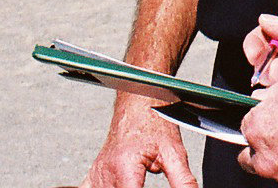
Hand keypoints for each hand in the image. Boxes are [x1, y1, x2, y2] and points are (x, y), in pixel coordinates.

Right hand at [79, 95, 196, 187]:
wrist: (139, 99)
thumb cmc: (154, 120)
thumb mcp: (175, 152)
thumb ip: (182, 181)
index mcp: (124, 168)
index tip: (151, 185)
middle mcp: (106, 172)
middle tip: (145, 182)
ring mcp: (98, 173)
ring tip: (137, 182)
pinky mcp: (95, 173)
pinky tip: (113, 187)